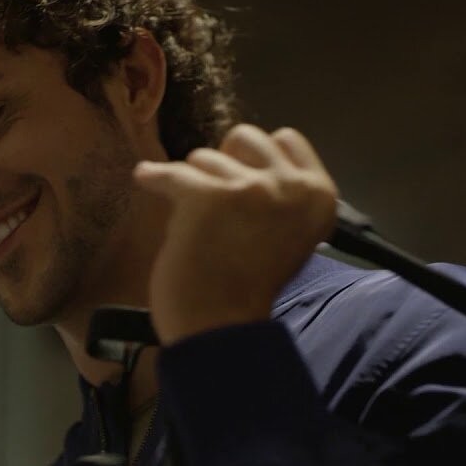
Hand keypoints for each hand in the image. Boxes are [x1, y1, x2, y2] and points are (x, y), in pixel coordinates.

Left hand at [134, 124, 338, 344]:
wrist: (221, 328)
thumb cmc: (248, 287)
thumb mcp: (289, 233)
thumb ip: (279, 194)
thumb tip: (241, 160)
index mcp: (319, 196)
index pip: (287, 140)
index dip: (257, 158)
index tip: (242, 179)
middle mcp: (291, 186)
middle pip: (245, 137)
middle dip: (224, 163)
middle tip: (216, 200)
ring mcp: (251, 189)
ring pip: (204, 157)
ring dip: (193, 186)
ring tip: (197, 225)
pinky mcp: (208, 197)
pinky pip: (169, 172)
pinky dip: (154, 179)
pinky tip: (146, 179)